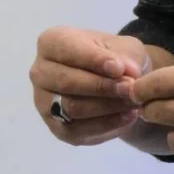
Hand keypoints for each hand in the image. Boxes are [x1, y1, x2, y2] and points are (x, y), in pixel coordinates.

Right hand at [31, 27, 148, 145]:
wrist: (116, 81)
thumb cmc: (114, 58)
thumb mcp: (124, 48)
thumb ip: (125, 56)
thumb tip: (128, 71)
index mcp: (51, 43)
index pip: (67, 50)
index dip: (93, 60)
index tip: (119, 68)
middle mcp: (40, 73)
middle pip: (66, 82)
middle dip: (102, 87)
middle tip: (130, 88)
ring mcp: (45, 103)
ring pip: (72, 108)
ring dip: (107, 107)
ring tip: (132, 102)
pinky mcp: (58, 128)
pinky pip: (79, 130)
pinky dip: (107, 125)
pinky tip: (128, 116)